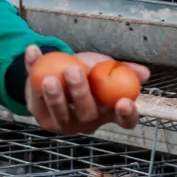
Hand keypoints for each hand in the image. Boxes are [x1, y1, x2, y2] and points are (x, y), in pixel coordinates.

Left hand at [23, 46, 150, 134]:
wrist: (58, 70)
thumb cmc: (88, 72)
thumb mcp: (106, 67)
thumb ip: (123, 69)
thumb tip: (144, 73)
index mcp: (108, 112)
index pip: (124, 121)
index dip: (126, 115)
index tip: (124, 102)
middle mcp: (88, 122)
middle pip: (87, 114)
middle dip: (80, 93)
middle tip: (74, 71)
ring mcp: (64, 123)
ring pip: (60, 114)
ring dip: (55, 96)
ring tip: (50, 77)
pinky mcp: (42, 116)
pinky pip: (36, 97)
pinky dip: (32, 72)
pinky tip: (33, 53)